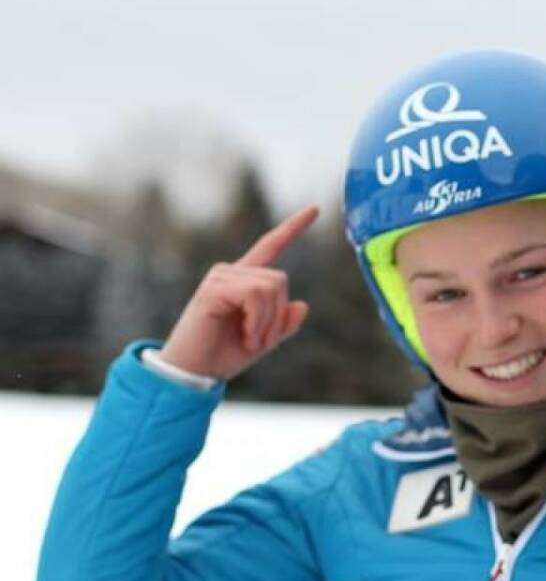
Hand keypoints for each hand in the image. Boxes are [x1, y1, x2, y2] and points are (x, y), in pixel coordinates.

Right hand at [157, 206, 316, 379]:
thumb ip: (283, 324)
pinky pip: (255, 295)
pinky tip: (246, 335)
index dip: (293, 227)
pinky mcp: (213, 288)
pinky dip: (258, 321)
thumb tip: (303, 305)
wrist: (196, 372)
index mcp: (245, 281)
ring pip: (271, 288)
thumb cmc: (224, 354)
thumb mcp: (264, 340)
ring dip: (268, 322)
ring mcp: (220, 277)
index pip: (271, 246)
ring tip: (250, 339)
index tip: (315, 209)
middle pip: (281, 280)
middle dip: (279, 316)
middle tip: (261, 340)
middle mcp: (232, 272)